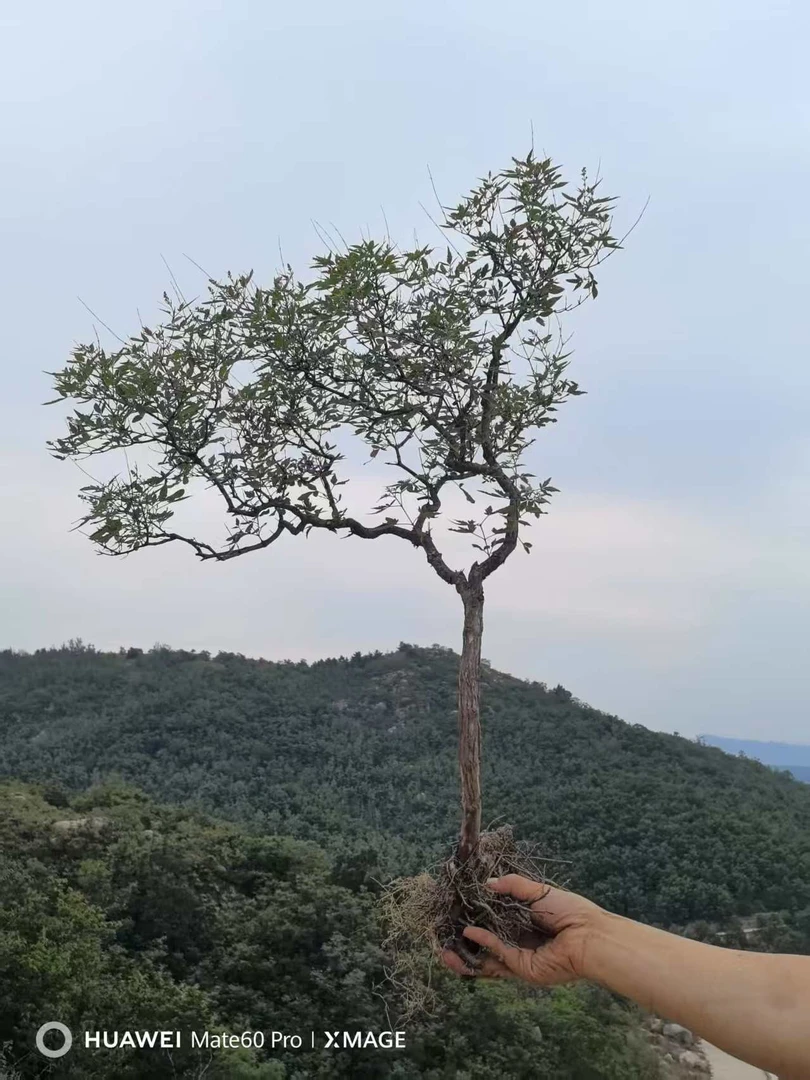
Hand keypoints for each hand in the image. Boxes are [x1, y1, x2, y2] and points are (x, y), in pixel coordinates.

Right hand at [441, 874, 603, 985]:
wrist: (589, 935)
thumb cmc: (569, 911)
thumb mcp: (537, 891)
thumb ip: (512, 886)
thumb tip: (487, 883)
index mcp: (524, 923)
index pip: (493, 923)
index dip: (475, 919)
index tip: (457, 913)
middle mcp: (519, 941)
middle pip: (485, 945)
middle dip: (464, 944)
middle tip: (443, 937)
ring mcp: (520, 957)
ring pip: (487, 959)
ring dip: (466, 956)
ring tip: (445, 951)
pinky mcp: (523, 969)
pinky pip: (498, 956)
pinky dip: (483, 944)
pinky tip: (469, 933)